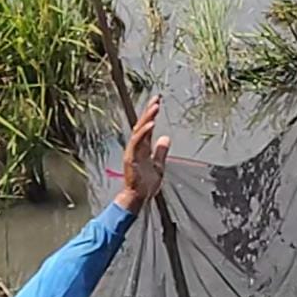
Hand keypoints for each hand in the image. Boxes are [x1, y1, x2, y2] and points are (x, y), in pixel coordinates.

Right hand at [115, 95, 170, 214]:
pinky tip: (151, 124)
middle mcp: (137, 147)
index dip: (152, 114)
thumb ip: (161, 151)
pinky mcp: (130, 158)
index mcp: (143, 148)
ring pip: (139, 131)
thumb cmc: (146, 184)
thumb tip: (166, 137)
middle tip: (156, 98)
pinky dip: (143, 133)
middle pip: (142, 125)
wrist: (139, 198)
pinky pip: (136, 142)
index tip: (157, 101)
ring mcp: (132, 151)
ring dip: (147, 118)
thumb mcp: (159, 165)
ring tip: (155, 107)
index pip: (147, 126)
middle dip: (149, 111)